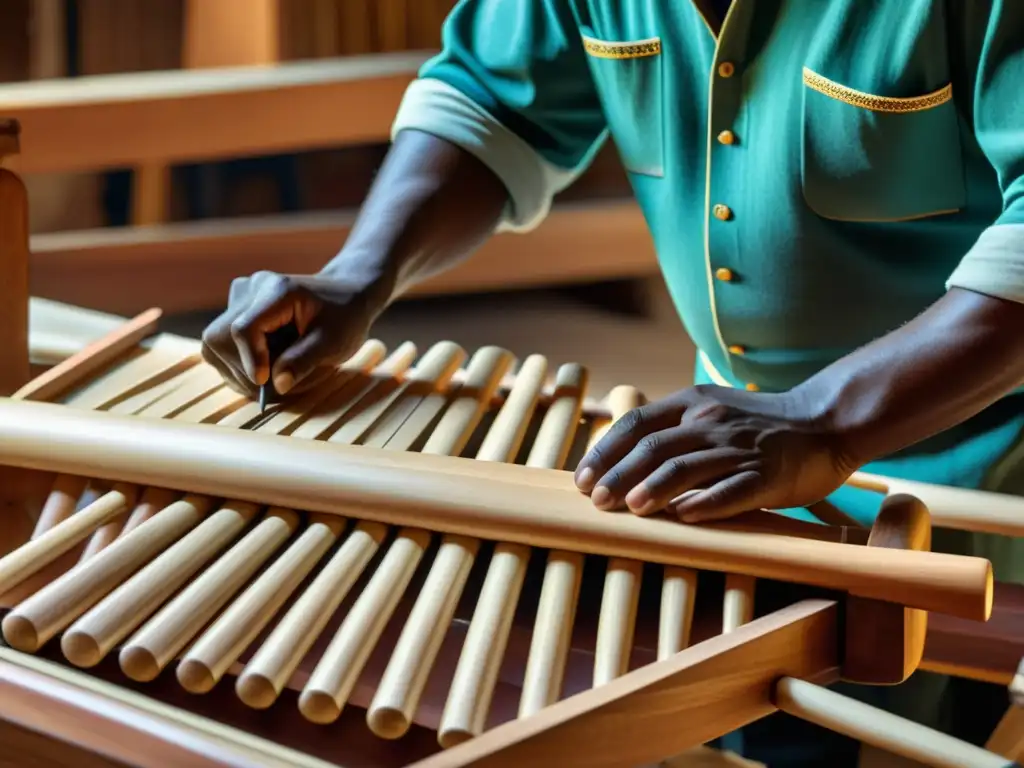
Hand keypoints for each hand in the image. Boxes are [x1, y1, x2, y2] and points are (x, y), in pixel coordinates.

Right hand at [201, 270, 379, 396]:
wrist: (345, 295)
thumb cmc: (344, 318)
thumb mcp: (334, 343)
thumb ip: (304, 362)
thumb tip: (277, 385)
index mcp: (277, 290)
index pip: (244, 329)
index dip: (251, 360)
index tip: (265, 383)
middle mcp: (252, 288)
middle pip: (220, 336)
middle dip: (241, 369)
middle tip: (270, 388)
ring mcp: (240, 296)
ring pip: (216, 342)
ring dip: (238, 368)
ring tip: (271, 375)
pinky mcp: (236, 308)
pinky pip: (221, 343)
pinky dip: (238, 362)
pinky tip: (264, 366)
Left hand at [573, 385, 855, 522]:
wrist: (825, 421)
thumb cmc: (759, 425)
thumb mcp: (710, 412)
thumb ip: (674, 432)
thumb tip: (623, 465)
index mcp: (692, 402)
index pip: (636, 424)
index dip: (605, 451)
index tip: (583, 478)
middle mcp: (711, 421)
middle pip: (653, 448)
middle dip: (619, 475)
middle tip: (596, 500)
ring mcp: (739, 448)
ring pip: (686, 467)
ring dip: (652, 489)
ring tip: (629, 508)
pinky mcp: (767, 475)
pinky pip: (731, 490)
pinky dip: (705, 504)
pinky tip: (682, 516)